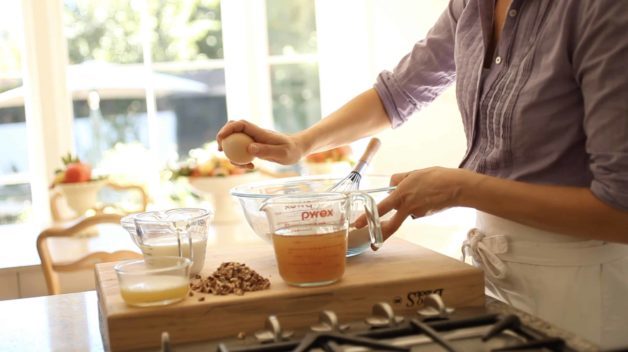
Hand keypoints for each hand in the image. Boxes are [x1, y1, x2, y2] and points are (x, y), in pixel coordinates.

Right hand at [216, 120, 304, 167]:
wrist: (298, 149)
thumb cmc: (292, 150)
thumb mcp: (282, 153)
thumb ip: (266, 150)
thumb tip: (249, 148)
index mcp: (259, 132)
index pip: (240, 124)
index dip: (227, 129)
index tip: (221, 139)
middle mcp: (255, 134)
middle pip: (233, 130)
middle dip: (223, 138)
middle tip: (221, 150)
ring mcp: (254, 140)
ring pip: (235, 142)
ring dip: (232, 152)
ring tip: (242, 165)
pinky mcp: (255, 147)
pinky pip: (242, 151)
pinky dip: (241, 159)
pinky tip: (250, 167)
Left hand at [354, 167, 472, 239]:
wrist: (457, 187)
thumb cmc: (436, 177)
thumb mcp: (413, 173)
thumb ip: (399, 179)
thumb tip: (391, 185)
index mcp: (401, 194)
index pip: (380, 209)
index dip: (367, 218)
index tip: (357, 225)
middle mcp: (407, 207)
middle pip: (391, 225)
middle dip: (381, 233)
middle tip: (373, 242)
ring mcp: (417, 213)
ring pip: (405, 212)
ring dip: (407, 205)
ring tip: (422, 191)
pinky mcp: (425, 215)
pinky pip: (415, 211)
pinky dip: (418, 205)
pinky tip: (429, 196)